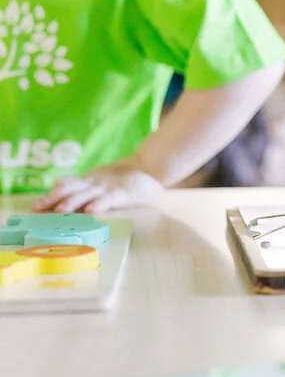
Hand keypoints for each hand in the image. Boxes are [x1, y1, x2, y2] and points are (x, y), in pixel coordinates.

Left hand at [33, 160, 164, 213]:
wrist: (154, 166)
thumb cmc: (132, 178)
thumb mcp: (108, 180)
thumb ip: (92, 187)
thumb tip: (69, 195)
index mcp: (92, 181)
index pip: (68, 184)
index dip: (53, 193)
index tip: (38, 204)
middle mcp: (96, 183)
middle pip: (71, 190)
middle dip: (53, 199)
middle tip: (38, 208)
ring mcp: (108, 188)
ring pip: (85, 195)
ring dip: (71, 203)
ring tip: (59, 211)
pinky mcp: (122, 193)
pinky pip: (108, 199)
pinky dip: (99, 204)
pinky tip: (90, 211)